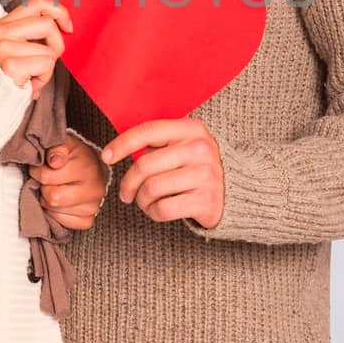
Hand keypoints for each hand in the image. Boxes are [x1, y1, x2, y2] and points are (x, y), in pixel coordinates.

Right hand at [0, 0, 71, 99]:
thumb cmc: (12, 76)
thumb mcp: (20, 47)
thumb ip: (35, 32)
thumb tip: (64, 24)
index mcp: (3, 24)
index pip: (37, 3)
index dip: (59, 11)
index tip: (67, 27)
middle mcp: (0, 32)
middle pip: (47, 23)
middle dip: (57, 44)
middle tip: (48, 60)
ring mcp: (3, 48)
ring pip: (49, 48)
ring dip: (48, 67)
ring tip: (33, 75)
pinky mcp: (10, 66)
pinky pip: (46, 65)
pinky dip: (44, 78)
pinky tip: (31, 83)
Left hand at [33, 132, 106, 229]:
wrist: (88, 166)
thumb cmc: (72, 155)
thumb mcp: (64, 143)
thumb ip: (57, 148)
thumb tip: (54, 161)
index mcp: (87, 167)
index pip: (47, 176)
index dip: (37, 171)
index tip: (41, 167)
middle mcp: (94, 189)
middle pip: (53, 198)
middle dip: (44, 188)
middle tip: (46, 181)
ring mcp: (93, 206)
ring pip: (55, 212)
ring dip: (48, 202)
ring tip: (53, 189)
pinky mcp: (88, 220)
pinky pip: (63, 223)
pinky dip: (56, 214)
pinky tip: (59, 202)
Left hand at [102, 117, 223, 228]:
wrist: (237, 191)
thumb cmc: (198, 167)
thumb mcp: (185, 145)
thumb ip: (158, 143)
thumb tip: (115, 152)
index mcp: (192, 129)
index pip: (148, 131)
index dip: (122, 144)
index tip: (106, 157)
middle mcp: (200, 149)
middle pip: (144, 165)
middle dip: (128, 183)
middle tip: (126, 193)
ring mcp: (205, 175)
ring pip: (151, 189)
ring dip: (141, 200)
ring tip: (145, 201)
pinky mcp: (206, 201)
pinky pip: (163, 209)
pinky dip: (153, 212)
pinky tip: (157, 209)